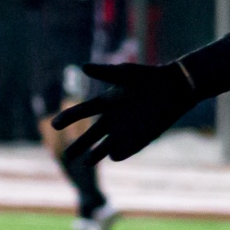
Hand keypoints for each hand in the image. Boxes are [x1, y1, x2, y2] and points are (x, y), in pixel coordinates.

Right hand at [52, 61, 195, 164]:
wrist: (174, 87)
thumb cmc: (148, 77)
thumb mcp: (125, 73)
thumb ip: (105, 71)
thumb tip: (83, 66)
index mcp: (106, 101)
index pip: (83, 111)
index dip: (69, 117)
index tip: (55, 124)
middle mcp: (112, 119)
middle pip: (91, 135)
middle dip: (79, 145)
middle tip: (66, 156)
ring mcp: (125, 130)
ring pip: (106, 146)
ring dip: (97, 154)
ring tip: (87, 162)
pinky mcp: (140, 138)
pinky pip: (128, 149)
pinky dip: (121, 151)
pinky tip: (114, 154)